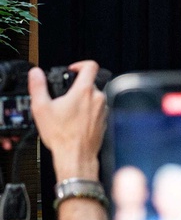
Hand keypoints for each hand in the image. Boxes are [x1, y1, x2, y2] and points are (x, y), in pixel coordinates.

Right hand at [29, 61, 105, 180]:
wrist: (76, 155)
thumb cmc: (62, 135)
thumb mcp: (42, 108)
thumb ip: (38, 86)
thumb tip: (36, 73)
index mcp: (84, 91)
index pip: (91, 66)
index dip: (80, 64)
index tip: (72, 70)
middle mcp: (98, 98)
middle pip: (90, 83)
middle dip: (77, 88)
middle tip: (64, 98)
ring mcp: (104, 110)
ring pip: (94, 97)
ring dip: (83, 101)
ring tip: (69, 112)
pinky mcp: (105, 120)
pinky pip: (97, 110)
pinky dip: (88, 112)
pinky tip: (76, 121)